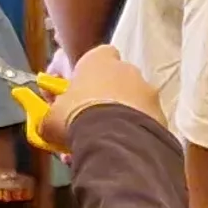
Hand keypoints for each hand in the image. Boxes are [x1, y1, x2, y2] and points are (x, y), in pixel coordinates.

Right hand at [43, 45, 157, 151]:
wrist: (114, 140)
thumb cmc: (76, 117)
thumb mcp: (51, 118)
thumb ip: (50, 117)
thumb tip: (46, 125)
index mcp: (100, 59)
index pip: (97, 57)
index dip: (87, 75)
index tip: (78, 93)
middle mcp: (128, 69)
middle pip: (115, 81)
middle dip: (105, 100)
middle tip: (90, 123)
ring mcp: (148, 91)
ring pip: (132, 103)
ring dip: (121, 118)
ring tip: (105, 143)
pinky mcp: (161, 115)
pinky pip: (145, 123)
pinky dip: (135, 133)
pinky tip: (122, 150)